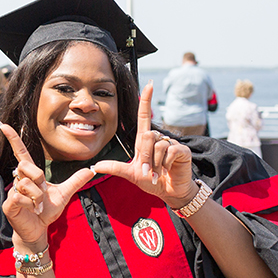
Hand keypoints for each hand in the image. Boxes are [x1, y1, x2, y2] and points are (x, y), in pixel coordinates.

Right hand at [0, 122, 94, 247]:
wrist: (39, 230)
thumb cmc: (46, 212)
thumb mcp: (64, 194)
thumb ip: (75, 181)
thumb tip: (91, 169)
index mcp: (30, 175)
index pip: (21, 152)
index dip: (13, 139)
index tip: (4, 125)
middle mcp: (18, 180)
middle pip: (26, 166)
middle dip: (39, 179)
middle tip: (42, 193)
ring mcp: (12, 192)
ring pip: (25, 183)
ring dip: (38, 197)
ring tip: (39, 206)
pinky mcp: (9, 204)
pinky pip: (20, 197)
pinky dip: (31, 205)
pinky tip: (33, 211)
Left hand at [90, 81, 197, 208]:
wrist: (170, 192)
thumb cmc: (152, 181)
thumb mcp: (131, 174)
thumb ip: (115, 168)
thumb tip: (95, 166)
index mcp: (145, 141)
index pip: (144, 117)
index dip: (146, 101)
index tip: (149, 85)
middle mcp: (158, 139)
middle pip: (146, 136)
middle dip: (145, 157)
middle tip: (148, 171)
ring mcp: (171, 143)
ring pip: (157, 146)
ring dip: (155, 163)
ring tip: (158, 172)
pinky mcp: (182, 150)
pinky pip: (169, 152)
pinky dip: (166, 164)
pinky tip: (168, 169)